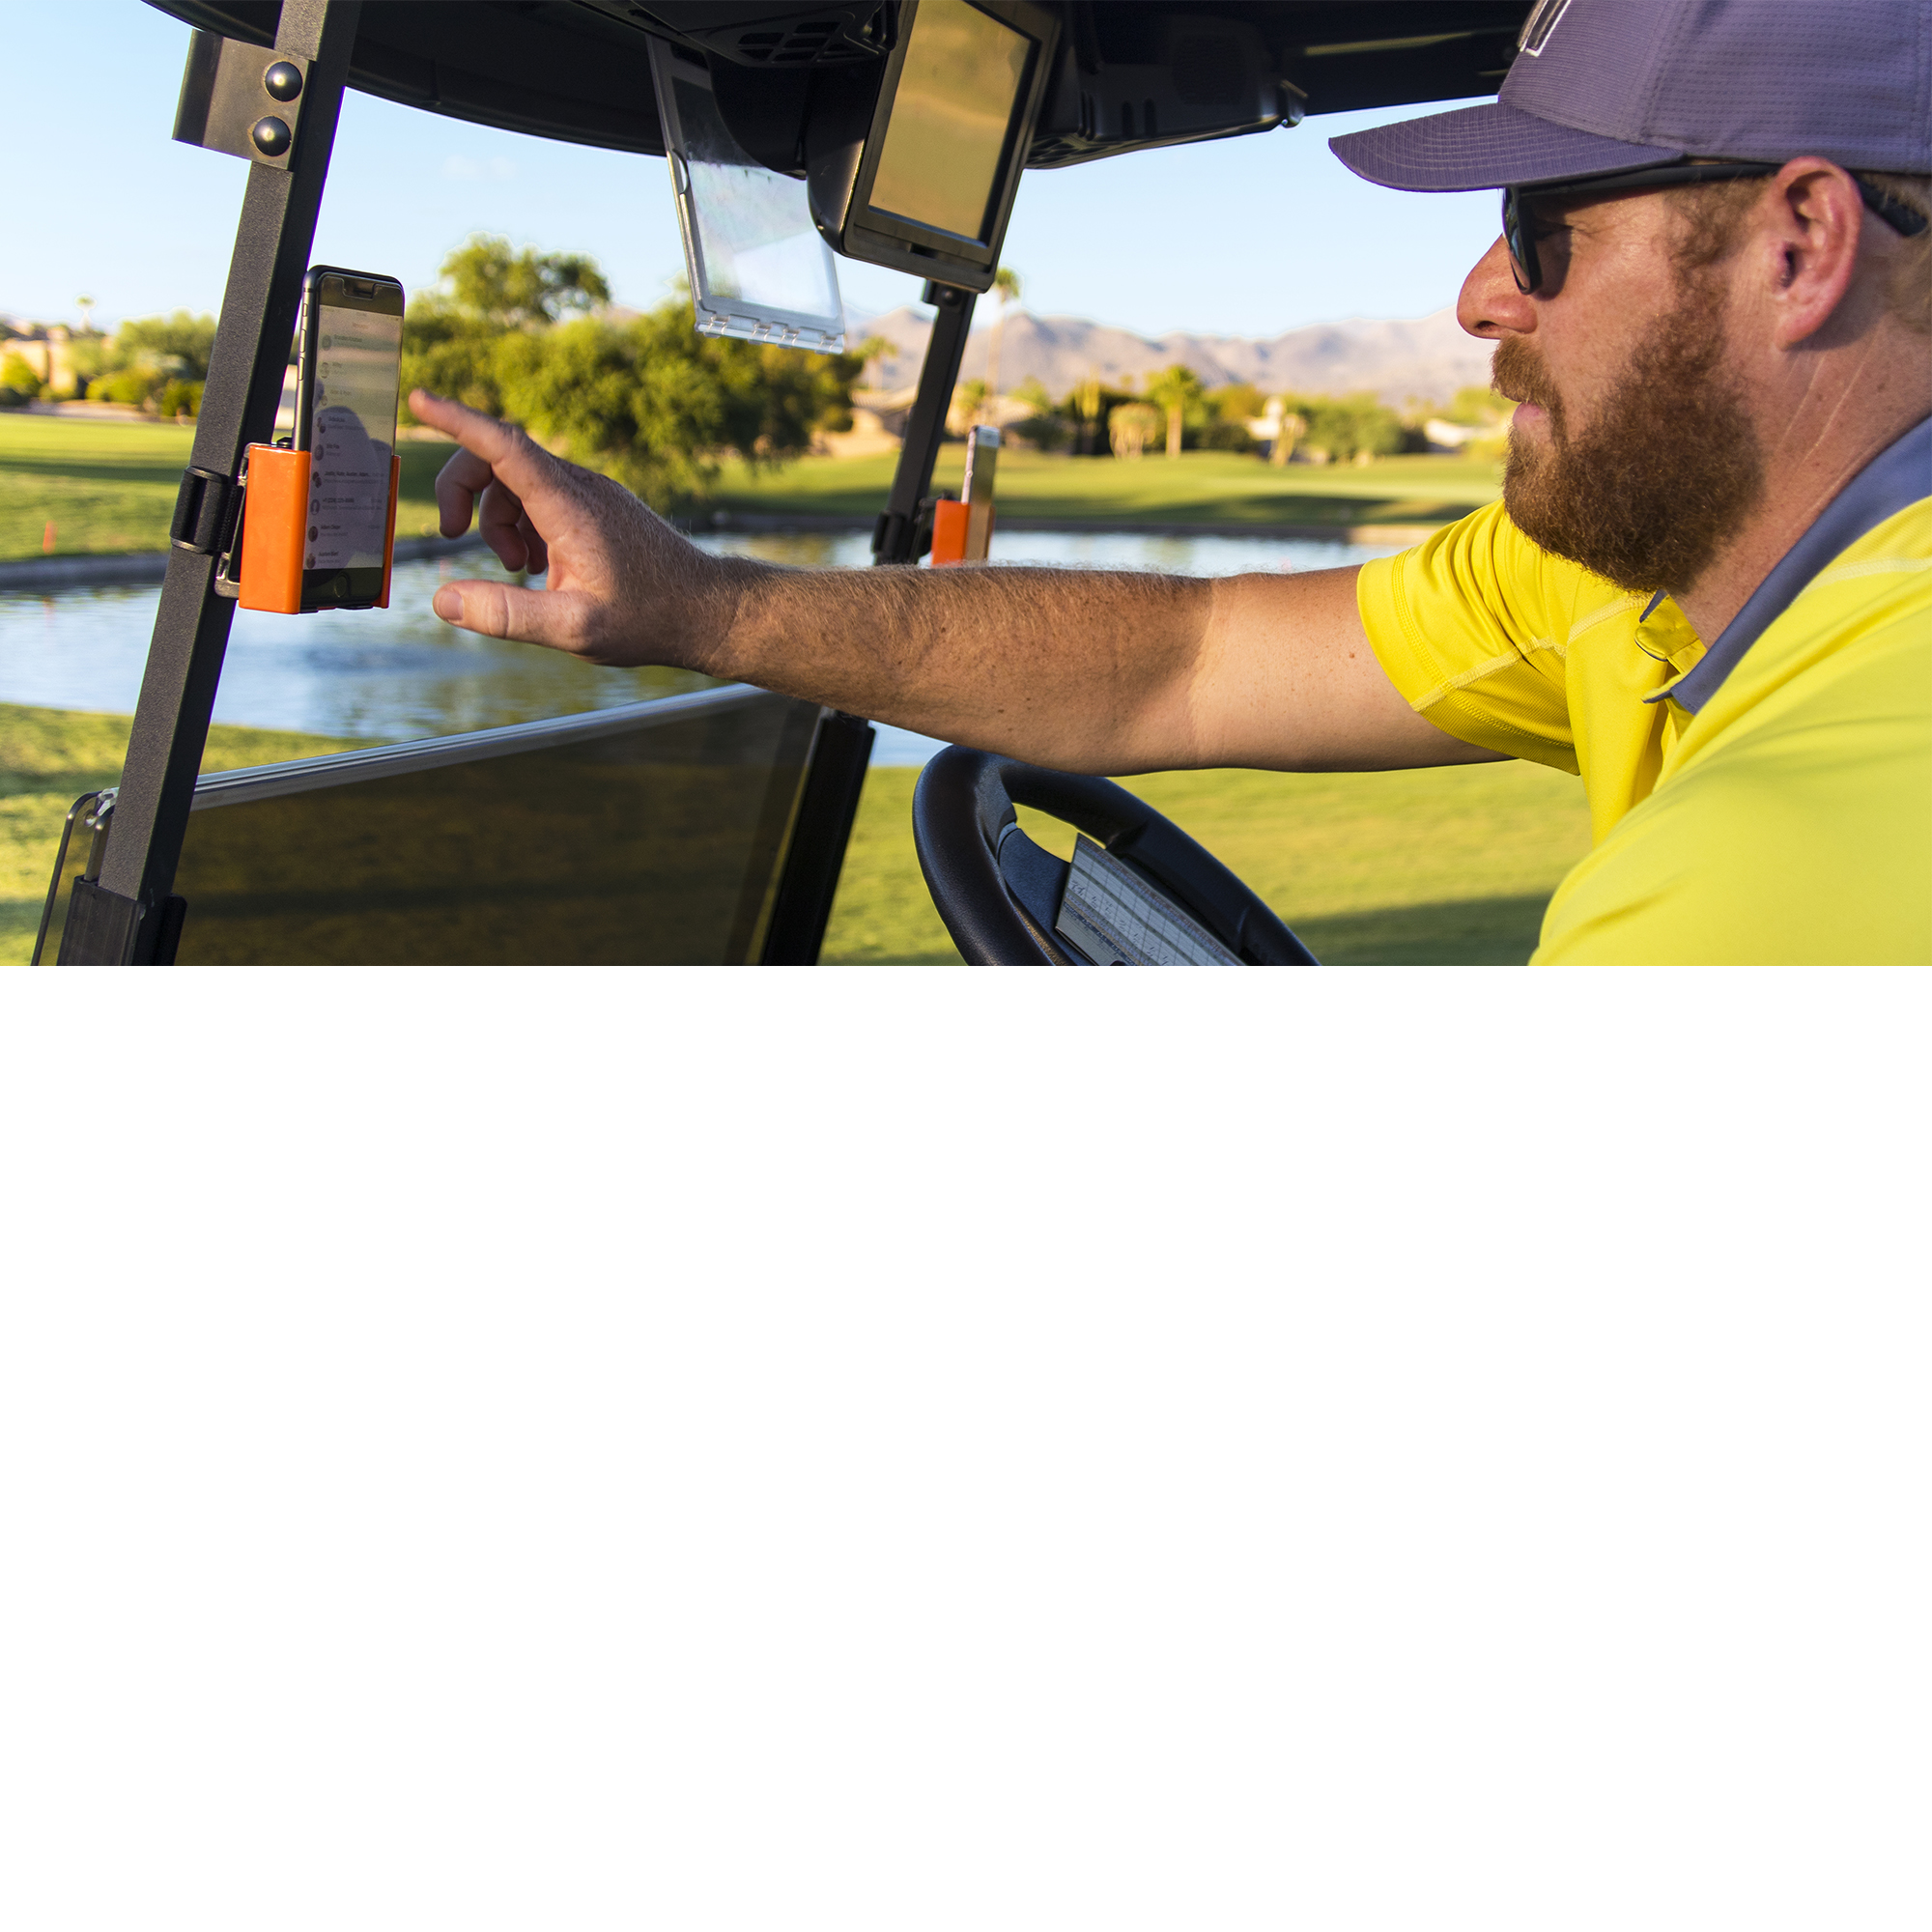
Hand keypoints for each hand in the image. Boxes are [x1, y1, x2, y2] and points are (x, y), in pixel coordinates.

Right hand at [409, 389, 734, 668]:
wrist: (706, 611)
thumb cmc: (649, 620)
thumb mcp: (574, 629)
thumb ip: (507, 615)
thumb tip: (444, 602)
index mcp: (570, 507)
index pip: (505, 446)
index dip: (457, 421)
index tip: (420, 400)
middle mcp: (580, 488)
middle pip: (498, 459)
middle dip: (462, 492)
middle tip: (449, 537)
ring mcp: (590, 494)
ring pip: (516, 483)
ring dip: (496, 521)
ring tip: (517, 572)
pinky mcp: (596, 507)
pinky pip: (540, 499)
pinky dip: (523, 527)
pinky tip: (539, 569)